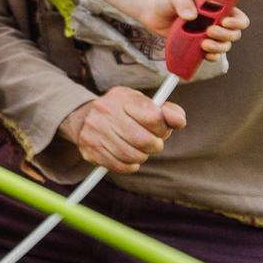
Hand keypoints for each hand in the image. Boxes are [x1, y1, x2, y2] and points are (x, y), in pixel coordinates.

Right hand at [57, 85, 187, 172]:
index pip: (154, 118)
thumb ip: (169, 112)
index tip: (159, 128)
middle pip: (145, 141)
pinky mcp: (89, 149)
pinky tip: (126, 157)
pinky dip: (130, 166)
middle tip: (151, 142)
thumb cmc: (124, 113)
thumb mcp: (145, 105)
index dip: (163, 128)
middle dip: (154, 145)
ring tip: (137, 149)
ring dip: (141, 156)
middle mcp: (104, 110)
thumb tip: (178, 121)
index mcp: (122, 96)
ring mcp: (94, 130)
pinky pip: (120, 166)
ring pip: (133, 156)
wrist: (83, 118)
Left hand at [134, 0, 246, 62]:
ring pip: (224, 46)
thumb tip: (191, 16)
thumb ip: (182, 2)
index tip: (224, 22)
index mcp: (217, 9)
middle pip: (234, 34)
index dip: (237, 21)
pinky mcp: (199, 46)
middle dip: (225, 35)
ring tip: (203, 44)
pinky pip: (212, 55)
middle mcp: (216, 23)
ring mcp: (208, 36)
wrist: (153, 15)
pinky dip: (212, 57)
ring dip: (218, 47)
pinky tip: (205, 55)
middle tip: (209, 31)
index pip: (237, 16)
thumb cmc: (167, 2)